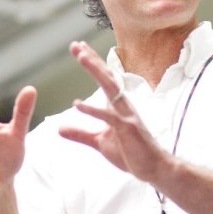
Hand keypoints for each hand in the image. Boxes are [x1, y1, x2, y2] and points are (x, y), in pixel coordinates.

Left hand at [60, 41, 167, 182]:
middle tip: (76, 45)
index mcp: (116, 107)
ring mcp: (126, 116)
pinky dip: (92, 110)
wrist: (153, 168)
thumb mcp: (100, 142)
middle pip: (106, 77)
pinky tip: (77, 104)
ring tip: (81, 57)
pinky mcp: (127, 129)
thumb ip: (80, 134)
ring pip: (109, 88)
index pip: (103, 80)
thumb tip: (59, 129)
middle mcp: (122, 106)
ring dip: (96, 71)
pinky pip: (108, 117)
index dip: (92, 64)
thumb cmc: (131, 153)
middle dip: (91, 60)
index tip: (79, 48)